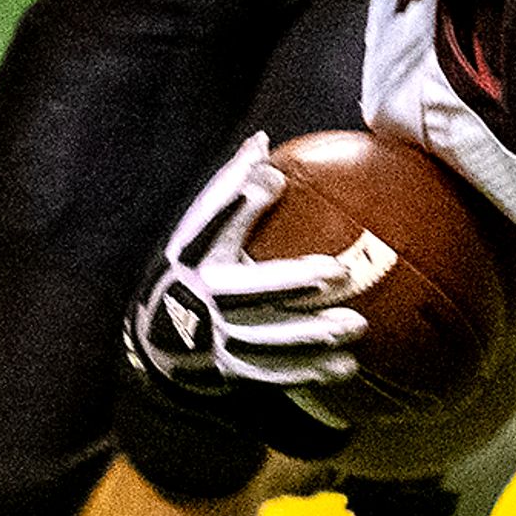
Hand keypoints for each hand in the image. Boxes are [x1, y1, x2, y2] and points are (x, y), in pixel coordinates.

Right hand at [125, 133, 372, 406]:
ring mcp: (211, 336)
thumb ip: (231, 194)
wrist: (158, 337)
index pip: (208, 222)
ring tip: (356, 326)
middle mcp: (197, 295)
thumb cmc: (196, 268)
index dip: (236, 199)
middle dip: (290, 282)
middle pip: (242, 290)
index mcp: (188, 254)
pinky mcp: (228, 368)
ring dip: (310, 334)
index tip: (275, 177)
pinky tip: (347, 366)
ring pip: (262, 338)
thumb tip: (262, 142)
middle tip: (338, 272)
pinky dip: (309, 371)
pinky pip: (271, 373)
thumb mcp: (200, 232)